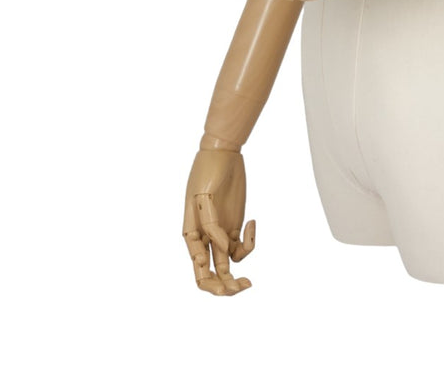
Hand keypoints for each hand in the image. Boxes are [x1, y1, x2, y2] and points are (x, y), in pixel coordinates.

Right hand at [183, 149, 256, 295]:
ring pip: (226, 267)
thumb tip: (223, 249)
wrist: (222, 153)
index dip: (209, 281)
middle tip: (240, 289)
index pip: (198, 269)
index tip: (225, 272)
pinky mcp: (235, 225)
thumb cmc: (208, 171)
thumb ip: (210, 224)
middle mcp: (204, 238)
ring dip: (236, 279)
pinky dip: (249, 242)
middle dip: (222, 289)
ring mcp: (221, 233)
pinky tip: (252, 222)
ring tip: (249, 284)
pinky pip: (241, 247)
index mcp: (191, 235)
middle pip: (210, 275)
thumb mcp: (204, 195)